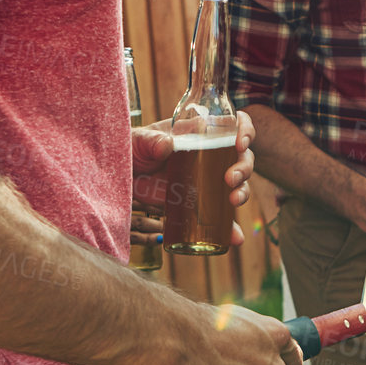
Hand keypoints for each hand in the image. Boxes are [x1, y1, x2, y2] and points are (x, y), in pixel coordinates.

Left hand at [132, 113, 256, 247]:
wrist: (120, 175)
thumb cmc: (133, 148)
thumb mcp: (141, 140)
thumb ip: (153, 141)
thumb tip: (167, 147)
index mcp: (201, 133)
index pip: (233, 126)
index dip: (245, 131)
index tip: (240, 143)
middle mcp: (210, 155)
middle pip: (241, 157)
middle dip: (243, 167)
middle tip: (231, 179)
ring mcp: (207, 180)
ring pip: (237, 184)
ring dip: (243, 192)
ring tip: (234, 201)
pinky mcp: (198, 203)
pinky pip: (220, 216)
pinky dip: (230, 228)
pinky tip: (235, 239)